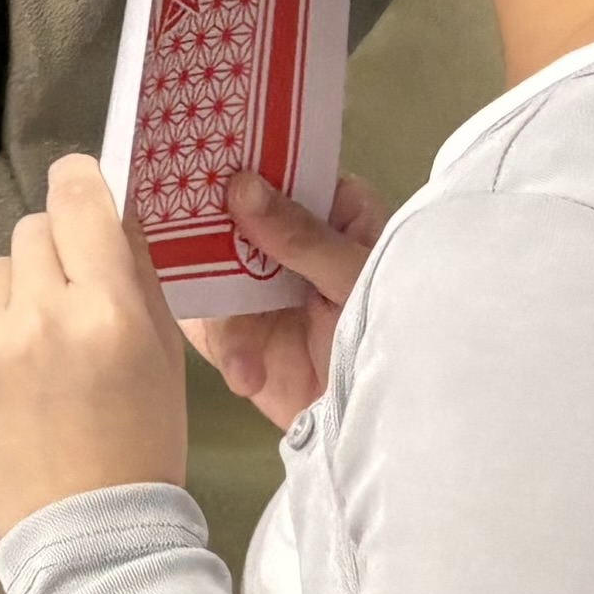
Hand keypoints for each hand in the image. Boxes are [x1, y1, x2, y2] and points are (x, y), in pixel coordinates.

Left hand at [0, 156, 189, 535]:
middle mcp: (37, 319)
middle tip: (69, 302)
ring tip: (37, 358)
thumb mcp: (164, 354)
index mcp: (106, 312)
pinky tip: (7, 382)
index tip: (78, 187)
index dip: (78, 183)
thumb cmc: (140, 440)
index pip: (77, 202)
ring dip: (15, 298)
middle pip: (31, 231)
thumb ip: (135, 273)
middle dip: (53, 256)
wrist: (85, 534)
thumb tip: (108, 206)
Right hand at [190, 175, 385, 431]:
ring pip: (213, 274)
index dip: (240, 164)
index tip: (201, 162)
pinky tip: (246, 376)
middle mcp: (292, 242)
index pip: (279, 170)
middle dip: (212, 244)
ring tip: (247, 364)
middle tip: (195, 258)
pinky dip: (225, 350)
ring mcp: (264, 289)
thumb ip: (302, 237)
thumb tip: (242, 186)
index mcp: (334, 211)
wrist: (391, 431)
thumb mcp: (357, 281)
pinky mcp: (244, 333)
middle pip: (232, 218)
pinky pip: (211, 325)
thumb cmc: (397, 339)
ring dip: (228, 322)